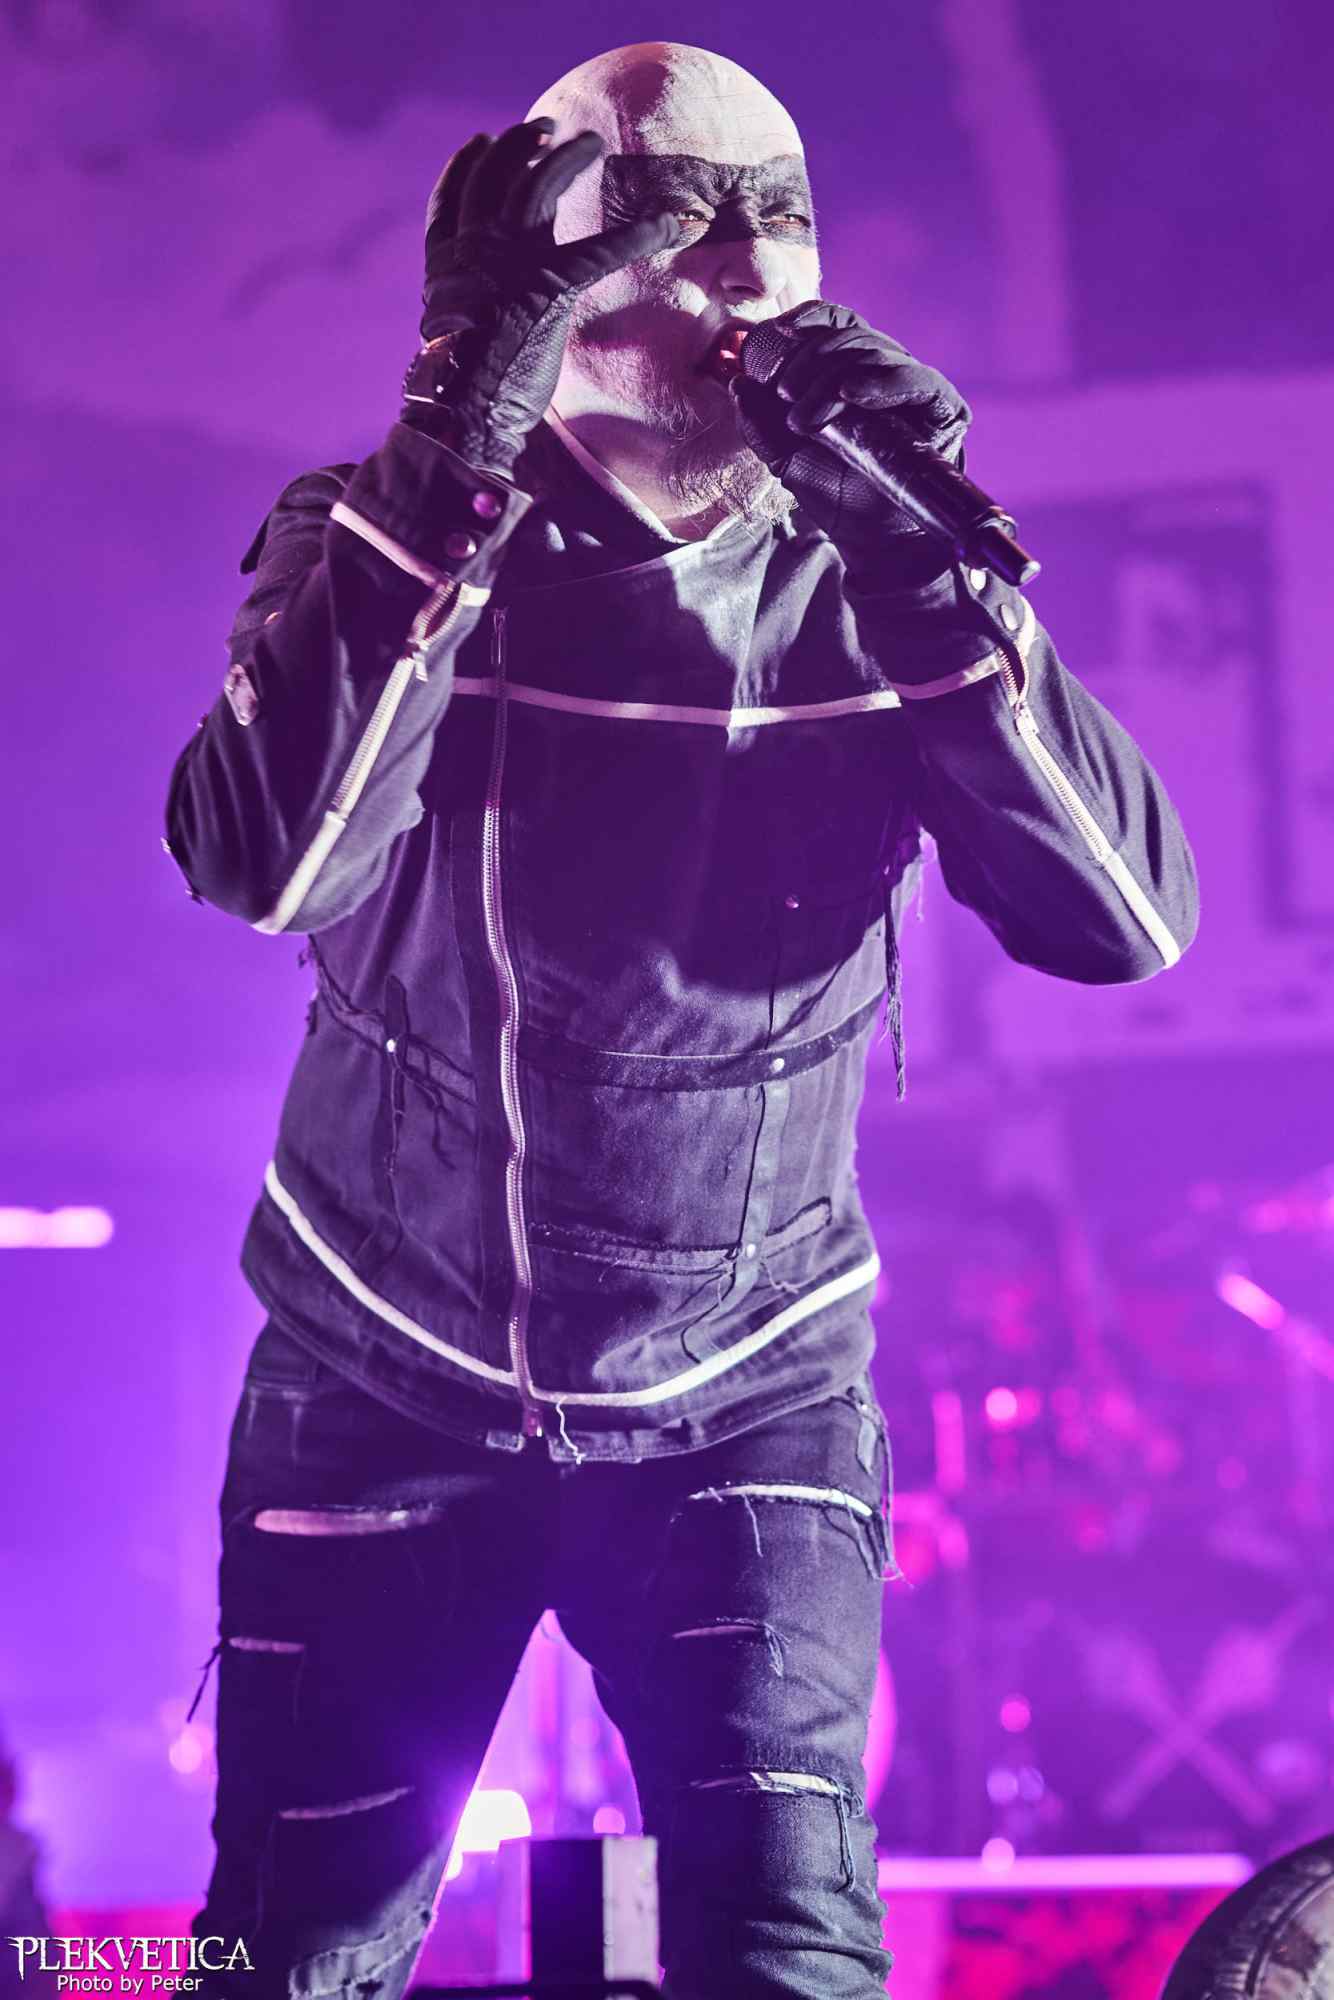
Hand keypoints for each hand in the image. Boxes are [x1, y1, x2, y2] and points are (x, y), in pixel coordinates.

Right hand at [409, 120, 680, 475]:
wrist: (464, 412)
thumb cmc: (462, 391)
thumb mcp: (452, 340)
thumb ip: (464, 312)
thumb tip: (468, 321)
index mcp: (447, 264)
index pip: (451, 198)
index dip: (467, 166)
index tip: (483, 143)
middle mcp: (473, 250)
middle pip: (494, 175)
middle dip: (521, 144)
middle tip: (549, 130)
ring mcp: (509, 261)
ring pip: (539, 186)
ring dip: (568, 160)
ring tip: (592, 145)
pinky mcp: (550, 284)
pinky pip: (602, 248)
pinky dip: (640, 234)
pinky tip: (669, 224)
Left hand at [732, 301, 970, 585]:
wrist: (871, 538)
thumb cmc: (835, 493)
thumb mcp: (785, 458)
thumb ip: (759, 424)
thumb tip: (737, 383)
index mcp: (849, 369)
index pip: (831, 323)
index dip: (801, 323)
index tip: (769, 342)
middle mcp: (883, 370)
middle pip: (846, 336)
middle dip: (807, 361)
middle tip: (784, 396)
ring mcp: (913, 387)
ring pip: (873, 353)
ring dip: (830, 380)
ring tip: (807, 420)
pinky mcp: (942, 408)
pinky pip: (916, 380)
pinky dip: (881, 383)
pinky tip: (852, 396)